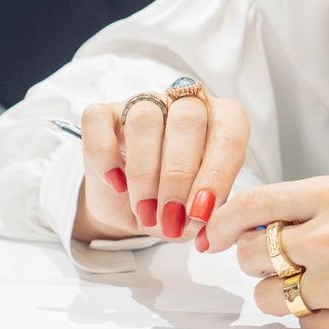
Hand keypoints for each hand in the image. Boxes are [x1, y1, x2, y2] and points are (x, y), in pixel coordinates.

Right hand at [69, 87, 249, 243]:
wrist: (132, 211)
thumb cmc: (175, 206)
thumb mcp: (196, 216)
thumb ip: (206, 216)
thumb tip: (202, 223)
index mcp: (222, 121)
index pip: (229, 134)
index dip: (217, 175)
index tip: (200, 213)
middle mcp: (184, 105)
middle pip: (187, 120)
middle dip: (179, 177)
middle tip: (171, 217)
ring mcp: (144, 105)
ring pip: (144, 118)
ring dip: (145, 174)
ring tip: (146, 211)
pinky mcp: (104, 114)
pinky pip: (98, 119)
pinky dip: (105, 156)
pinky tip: (116, 184)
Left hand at [201, 176, 328, 328]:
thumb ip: (311, 209)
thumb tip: (252, 225)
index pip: (253, 205)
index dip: (224, 222)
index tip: (214, 234)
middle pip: (250, 255)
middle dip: (257, 260)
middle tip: (284, 262)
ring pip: (266, 297)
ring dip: (279, 294)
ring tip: (317, 287)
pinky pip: (301, 325)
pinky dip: (313, 318)